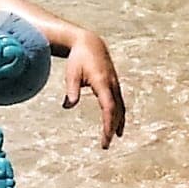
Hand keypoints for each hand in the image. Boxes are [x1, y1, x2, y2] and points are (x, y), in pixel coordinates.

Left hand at [62, 30, 125, 146]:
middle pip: (116, 111)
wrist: (90, 43)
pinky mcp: (114, 84)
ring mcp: (115, 84)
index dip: (108, 124)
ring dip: (118, 122)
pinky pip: (119, 102)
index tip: (106, 137)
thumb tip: (68, 106)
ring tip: (115, 137)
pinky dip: (119, 114)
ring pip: (120, 107)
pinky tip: (117, 123)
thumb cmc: (78, 58)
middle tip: (105, 144)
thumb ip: (71, 89)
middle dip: (112, 128)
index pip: (108, 108)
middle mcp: (112, 85)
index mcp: (102, 83)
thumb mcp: (71, 73)